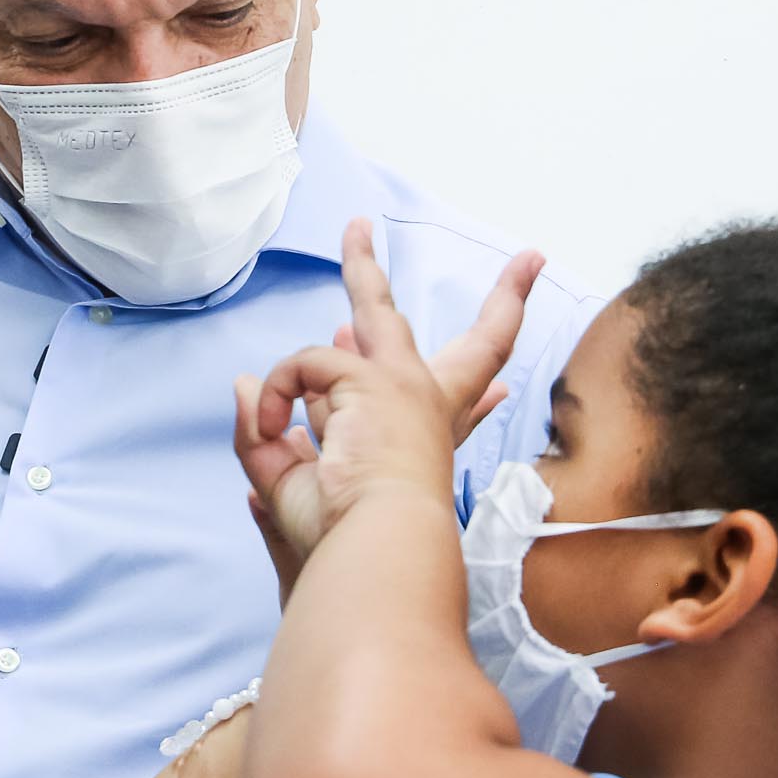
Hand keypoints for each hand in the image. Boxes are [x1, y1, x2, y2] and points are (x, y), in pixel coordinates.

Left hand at [236, 220, 541, 576]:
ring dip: (364, 263)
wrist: (371, 553)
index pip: (451, 420)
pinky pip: (305, 365)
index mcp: (418, 451)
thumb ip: (267, 434)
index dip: (477, 405)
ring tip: (359, 225)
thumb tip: (248, 383)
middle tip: (528, 262)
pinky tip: (278, 418)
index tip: (501, 392)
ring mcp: (405, 389)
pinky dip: (282, 392)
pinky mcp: (376, 377)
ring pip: (378, 307)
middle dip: (505, 302)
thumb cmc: (342, 539)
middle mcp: (424, 414)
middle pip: (480, 350)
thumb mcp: (289, 485)